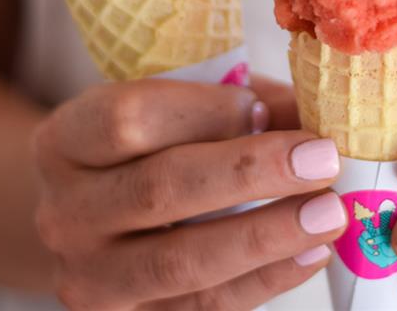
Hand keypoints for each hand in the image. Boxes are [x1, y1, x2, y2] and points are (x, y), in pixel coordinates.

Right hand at [32, 77, 346, 309]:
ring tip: (329, 213)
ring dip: (268, 236)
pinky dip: (266, 278)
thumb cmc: (149, 149)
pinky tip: (312, 252)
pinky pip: (205, 305)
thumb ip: (240, 105)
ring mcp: (92, 276)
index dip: (205, 111)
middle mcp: (66, 212)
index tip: (263, 108)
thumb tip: (320, 119)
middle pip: (161, 189)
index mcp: (67, 139)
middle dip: (251, 173)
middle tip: (321, 159)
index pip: (129, 120)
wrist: (93, 220)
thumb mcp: (178, 108)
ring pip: (182, 261)